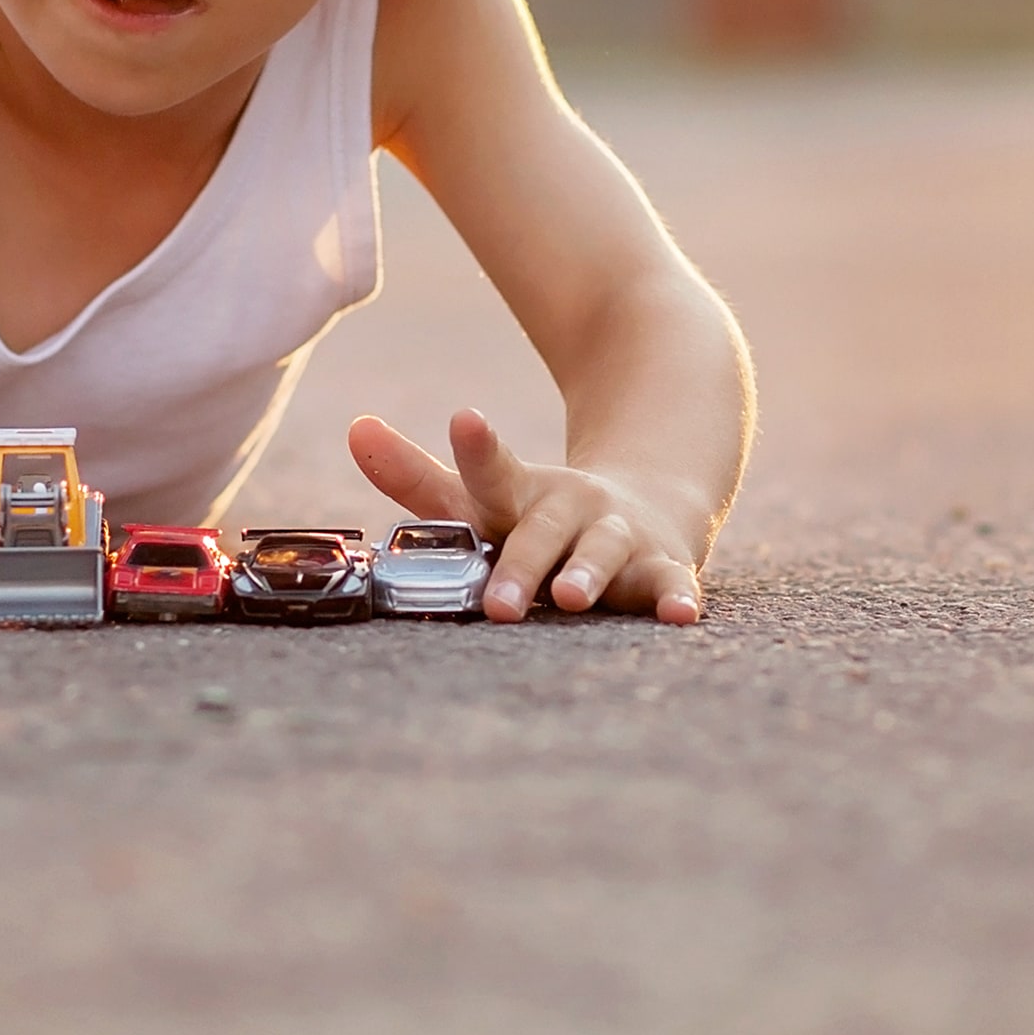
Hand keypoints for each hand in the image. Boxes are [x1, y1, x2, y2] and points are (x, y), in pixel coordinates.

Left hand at [348, 407, 708, 623]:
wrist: (646, 504)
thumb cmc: (538, 518)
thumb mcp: (481, 499)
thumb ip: (416, 476)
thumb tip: (354, 428)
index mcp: (521, 493)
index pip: (492, 472)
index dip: (477, 449)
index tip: (463, 418)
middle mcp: (571, 509)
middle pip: (541, 532)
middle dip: (520, 566)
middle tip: (497, 603)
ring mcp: (619, 536)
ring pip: (603, 553)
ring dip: (588, 574)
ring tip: (569, 597)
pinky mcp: (662, 567)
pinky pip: (671, 584)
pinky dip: (678, 598)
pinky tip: (679, 616)